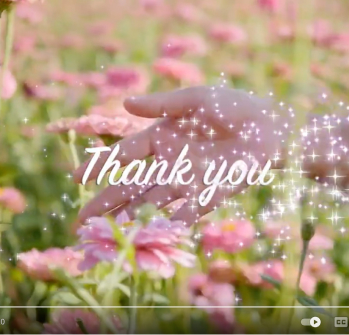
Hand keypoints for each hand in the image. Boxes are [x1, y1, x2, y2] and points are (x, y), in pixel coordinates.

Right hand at [73, 86, 283, 224]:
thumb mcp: (197, 99)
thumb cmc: (234, 107)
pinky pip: (187, 212)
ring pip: (152, 203)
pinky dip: (173, 224)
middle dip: (107, 203)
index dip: (101, 165)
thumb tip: (126, 103)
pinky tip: (155, 236)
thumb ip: (163, 104)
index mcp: (162, 137)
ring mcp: (187, 181)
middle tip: (83, 222)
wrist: (271, 128)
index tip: (77, 179)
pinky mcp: (208, 195)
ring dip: (132, 218)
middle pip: (132, 186)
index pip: (125, 154)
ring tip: (111, 233)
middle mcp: (169, 162)